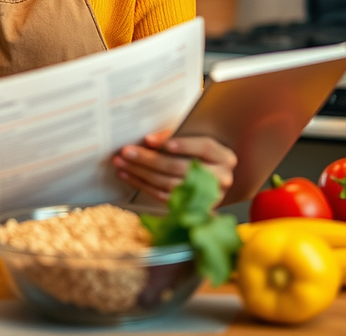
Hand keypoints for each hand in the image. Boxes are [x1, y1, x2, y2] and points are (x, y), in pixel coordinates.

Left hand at [113, 128, 236, 204]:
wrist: (209, 177)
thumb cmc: (197, 152)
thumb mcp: (195, 140)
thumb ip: (177, 137)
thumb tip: (149, 141)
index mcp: (224, 157)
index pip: (204, 146)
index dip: (180, 143)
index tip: (152, 140)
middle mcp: (221, 179)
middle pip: (181, 167)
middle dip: (149, 159)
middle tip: (126, 151)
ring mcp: (207, 197)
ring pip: (169, 184)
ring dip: (141, 173)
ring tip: (121, 163)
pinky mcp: (191, 208)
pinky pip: (163, 197)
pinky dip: (142, 185)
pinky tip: (128, 176)